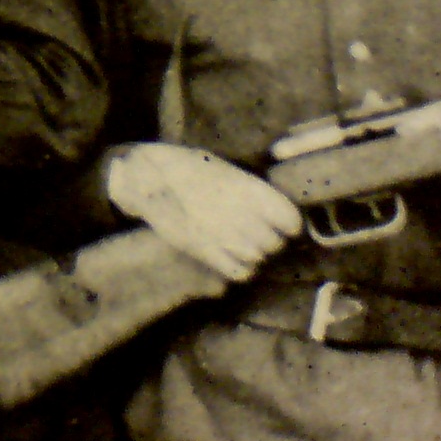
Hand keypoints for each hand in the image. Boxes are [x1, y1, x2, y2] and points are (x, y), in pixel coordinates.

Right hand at [106, 142, 302, 282]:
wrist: (149, 177)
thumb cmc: (190, 168)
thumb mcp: (225, 170)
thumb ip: (253, 193)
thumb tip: (280, 214)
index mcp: (248, 190)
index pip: (291, 221)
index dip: (289, 225)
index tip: (283, 224)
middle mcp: (240, 214)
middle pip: (274, 244)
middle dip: (269, 241)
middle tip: (256, 232)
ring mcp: (222, 235)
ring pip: (258, 258)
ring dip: (254, 253)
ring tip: (240, 241)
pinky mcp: (205, 252)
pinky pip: (240, 272)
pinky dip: (240, 268)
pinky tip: (231, 255)